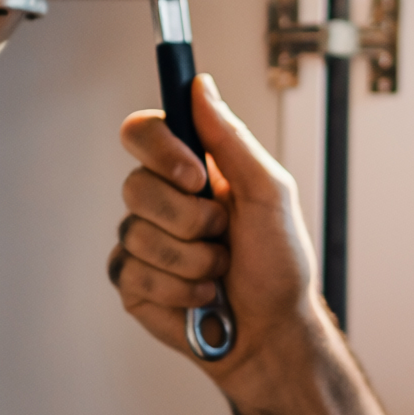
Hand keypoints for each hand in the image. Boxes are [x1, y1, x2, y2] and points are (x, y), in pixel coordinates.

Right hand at [110, 73, 322, 386]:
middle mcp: (161, 200)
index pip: (144, 133)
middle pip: (136, 185)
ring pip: (139, 235)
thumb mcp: (270, 192)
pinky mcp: (133, 282)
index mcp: (191, 169)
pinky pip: (135, 273)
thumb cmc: (280, 262)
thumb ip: (232, 139)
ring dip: (193, 260)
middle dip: (190, 219)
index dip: (159, 148)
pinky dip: (180, 288)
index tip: (194, 175)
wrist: (275, 329)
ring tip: (219, 270)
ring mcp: (143, 241)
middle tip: (223, 234)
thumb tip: (201, 86)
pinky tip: (202, 296)